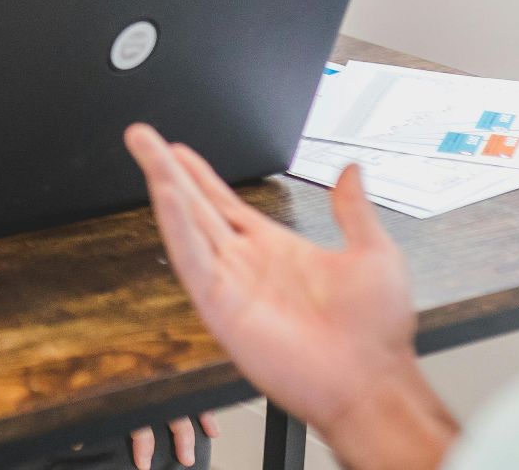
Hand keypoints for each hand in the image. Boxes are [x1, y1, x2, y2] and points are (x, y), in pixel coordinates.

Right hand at [123, 125, 455, 469]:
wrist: (373, 382)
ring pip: (187, 225)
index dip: (200, 175)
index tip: (177, 149)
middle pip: (195, 205)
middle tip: (141, 136)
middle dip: (167, 168)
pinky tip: (165, 195)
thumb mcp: (372, 253)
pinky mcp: (222, 307)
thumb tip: (350, 172)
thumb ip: (353, 210)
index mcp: (276, 249)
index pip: (225, 204)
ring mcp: (231, 284)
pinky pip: (192, 260)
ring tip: (146, 151)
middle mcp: (246, 265)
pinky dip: (176, 227)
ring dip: (164, 186)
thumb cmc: (377, 332)